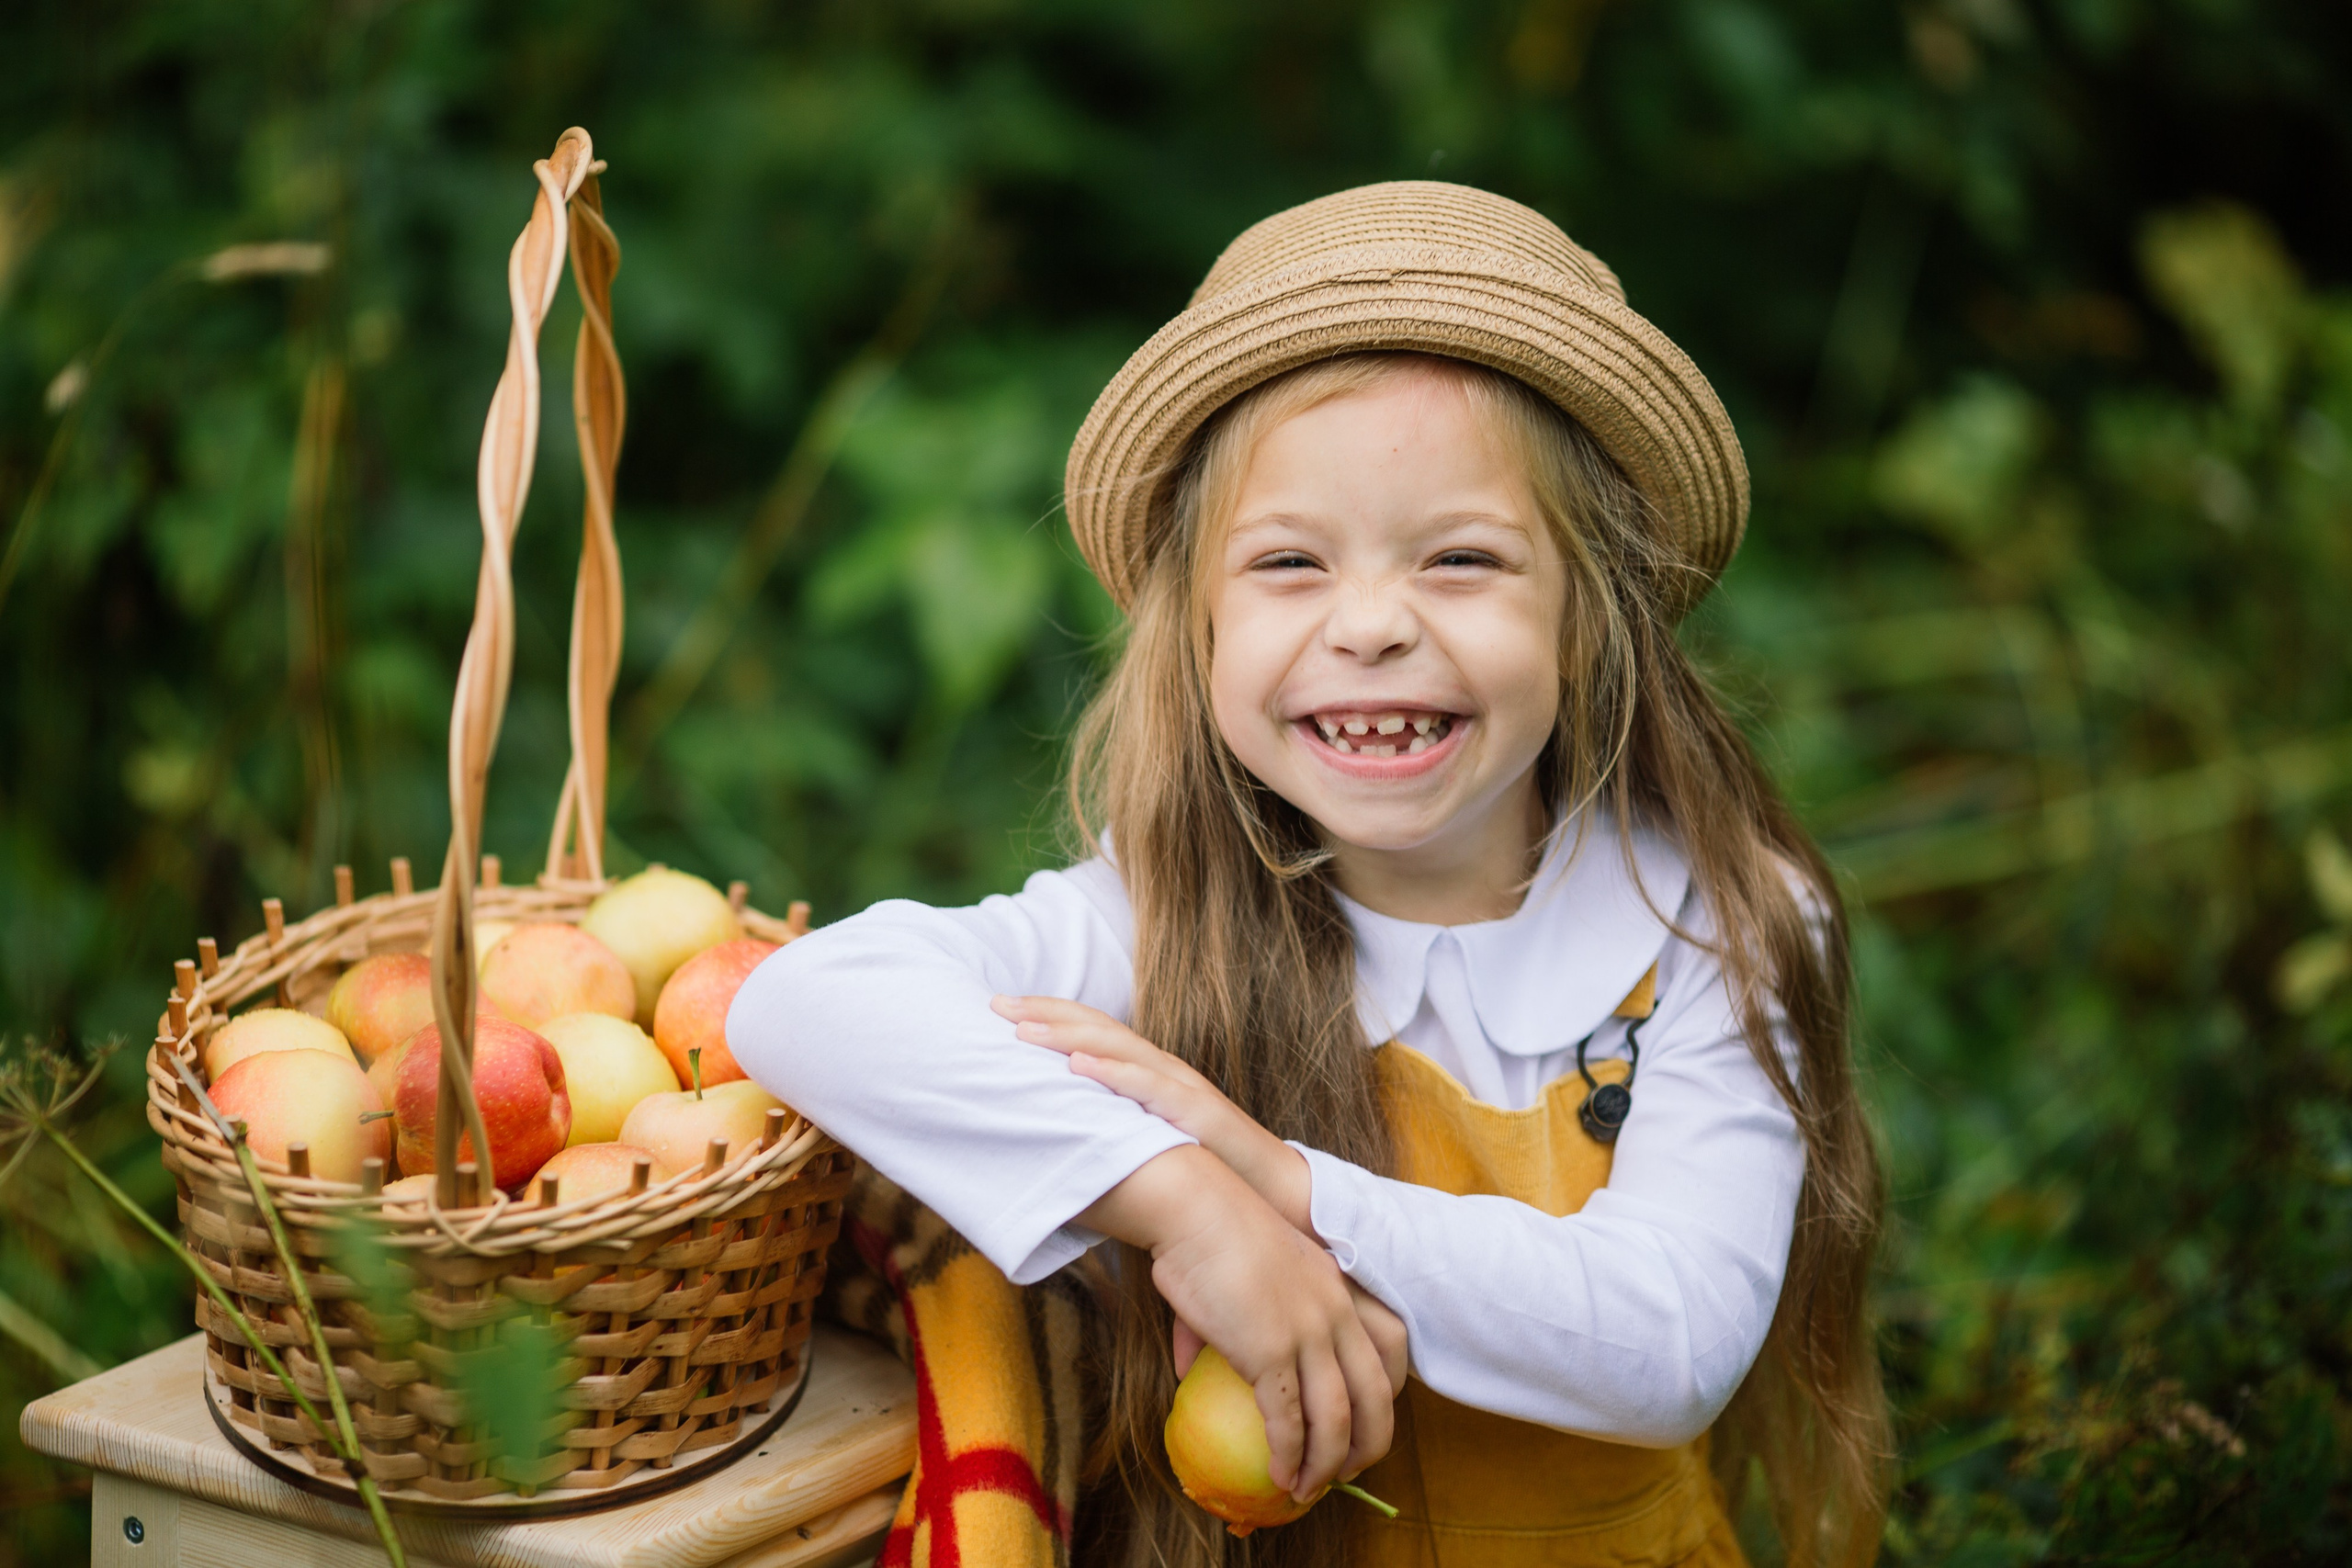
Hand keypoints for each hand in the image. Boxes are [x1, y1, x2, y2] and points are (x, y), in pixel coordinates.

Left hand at [993, 994, 1312, 1231]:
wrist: (1275, 1190)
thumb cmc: (1209, 1168)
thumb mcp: (1150, 1140)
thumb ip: (1114, 1129)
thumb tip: (1060, 1134)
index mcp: (1151, 1072)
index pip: (1094, 1031)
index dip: (1050, 1015)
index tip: (1000, 1008)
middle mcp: (1163, 1070)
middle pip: (1099, 1028)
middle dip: (1046, 1013)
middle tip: (996, 1004)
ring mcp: (1182, 1088)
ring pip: (1118, 1050)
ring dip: (1067, 1036)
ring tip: (1022, 1029)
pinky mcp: (1197, 1114)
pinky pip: (1150, 1088)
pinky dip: (1112, 1073)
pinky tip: (1077, 1065)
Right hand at [1080, 1146, 1394, 1497]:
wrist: (1193, 1205)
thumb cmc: (1204, 1230)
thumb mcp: (1241, 1275)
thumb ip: (1231, 1322)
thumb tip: (1191, 1367)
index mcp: (1338, 1288)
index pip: (1390, 1348)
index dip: (1384, 1395)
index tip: (1363, 1423)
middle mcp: (1335, 1314)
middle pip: (1376, 1395)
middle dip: (1369, 1444)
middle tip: (1346, 1472)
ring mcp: (1308, 1334)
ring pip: (1337, 1419)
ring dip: (1327, 1465)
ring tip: (1307, 1490)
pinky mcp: (1271, 1353)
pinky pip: (1289, 1421)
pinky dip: (1289, 1457)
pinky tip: (1280, 1477)